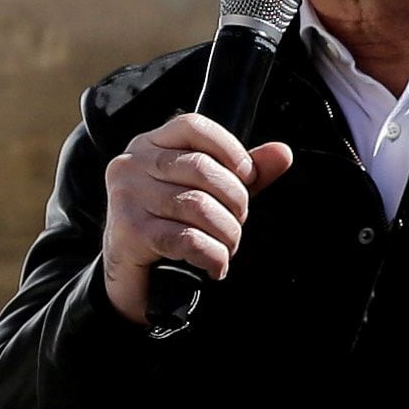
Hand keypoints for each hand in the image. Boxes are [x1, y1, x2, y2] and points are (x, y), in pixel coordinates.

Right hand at [100, 112, 295, 323]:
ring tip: (227, 247)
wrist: (133, 282)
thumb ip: (243, 175)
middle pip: (200, 167)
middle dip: (234, 201)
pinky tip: (214, 265)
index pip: (194, 126)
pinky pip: (186, 238)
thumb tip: (282, 153)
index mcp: (150, 146)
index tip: (247, 177)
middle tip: (237, 223)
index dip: (230, 148)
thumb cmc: (170, 230)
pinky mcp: (128, 232)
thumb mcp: (209, 195)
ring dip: (226, 234)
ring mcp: (126, 197)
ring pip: (196, 205)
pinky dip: (211, 255)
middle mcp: (132, 165)